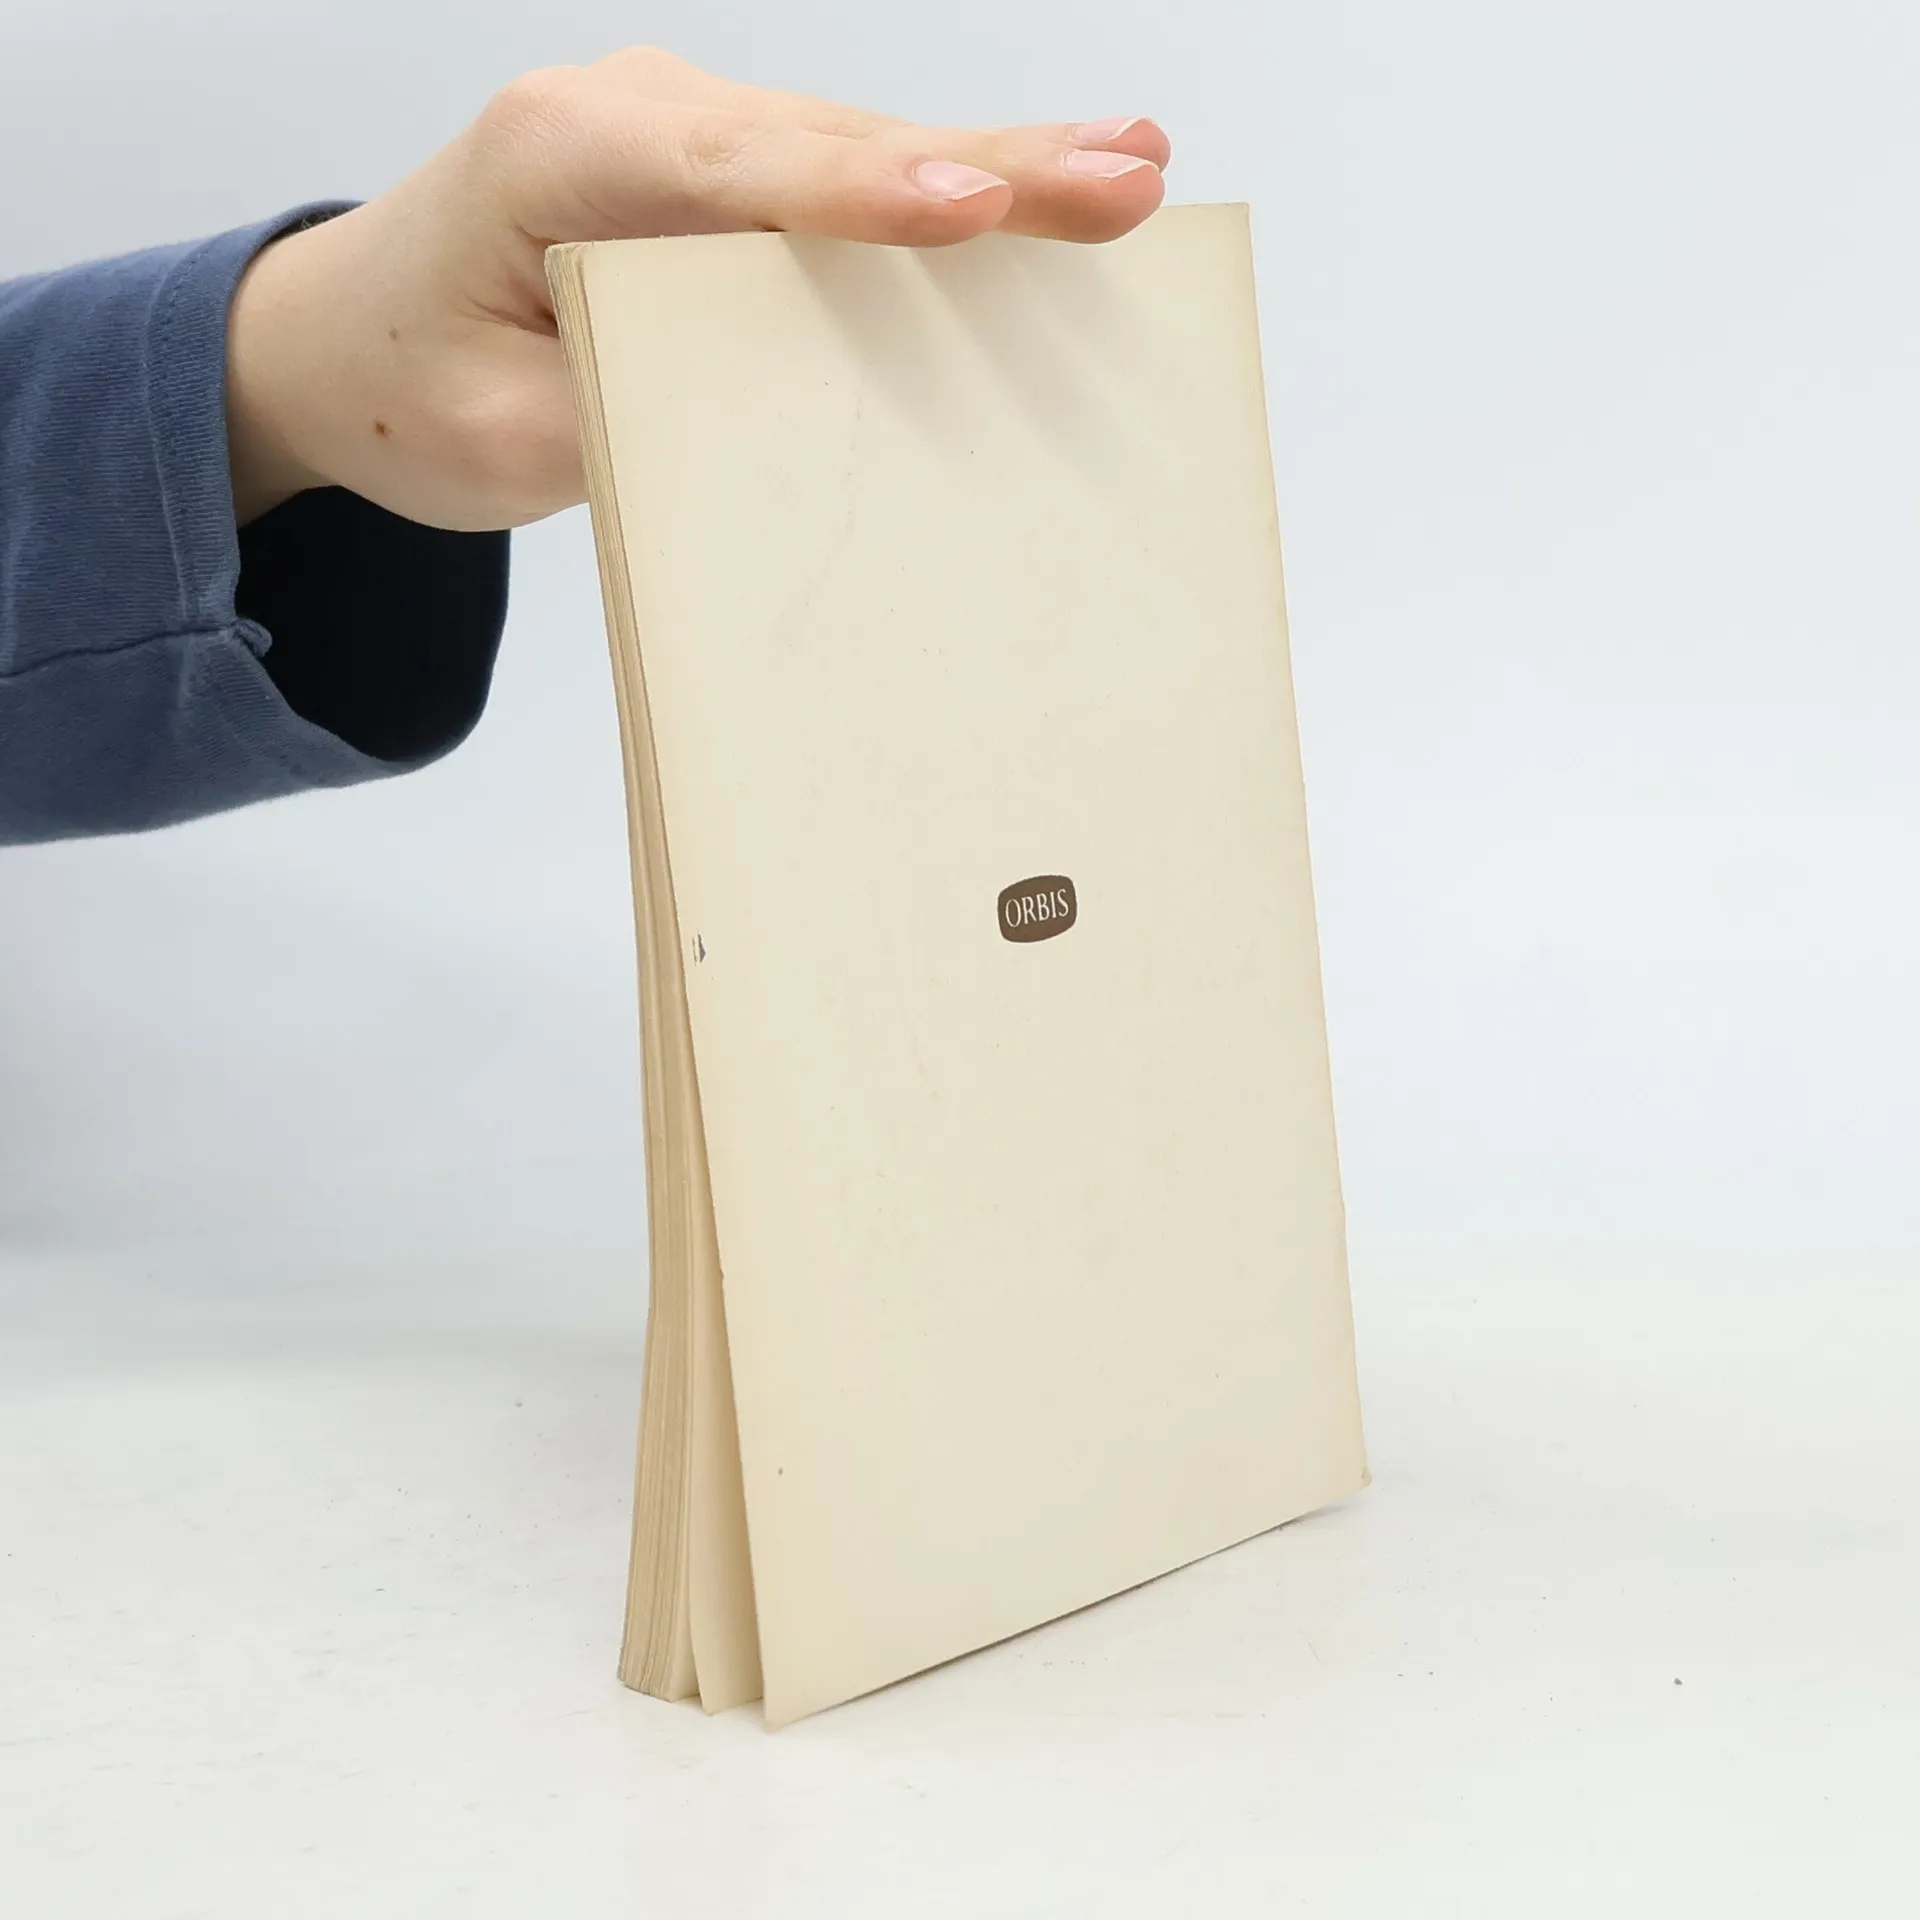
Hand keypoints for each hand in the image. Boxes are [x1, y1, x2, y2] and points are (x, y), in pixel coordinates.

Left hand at [226, 50, 1168, 530]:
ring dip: (998, 163)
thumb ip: (633, 414)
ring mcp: (686, 136)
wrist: (347, 342)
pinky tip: (1045, 182)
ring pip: (861, 148)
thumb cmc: (412, 388)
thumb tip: (787, 424)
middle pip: (836, 142)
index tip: (977, 206)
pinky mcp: (720, 176)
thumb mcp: (505, 439)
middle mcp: (636, 117)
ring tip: (1131, 170)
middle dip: (990, 163)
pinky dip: (948, 188)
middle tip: (1126, 175)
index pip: (737, 177)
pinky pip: (844, 179)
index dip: (867, 196)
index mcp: (559, 156)